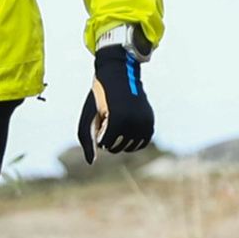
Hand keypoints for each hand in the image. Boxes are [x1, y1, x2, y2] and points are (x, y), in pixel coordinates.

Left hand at [78, 42, 153, 162]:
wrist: (119, 74)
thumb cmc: (99, 97)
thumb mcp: (88, 117)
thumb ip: (87, 141)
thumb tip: (92, 163)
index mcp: (118, 121)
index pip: (104, 144)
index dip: (98, 132)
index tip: (100, 116)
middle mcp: (135, 123)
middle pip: (116, 148)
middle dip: (108, 137)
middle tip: (109, 116)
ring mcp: (145, 122)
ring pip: (130, 147)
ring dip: (120, 139)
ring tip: (118, 119)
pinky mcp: (151, 122)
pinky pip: (141, 143)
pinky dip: (132, 139)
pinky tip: (126, 126)